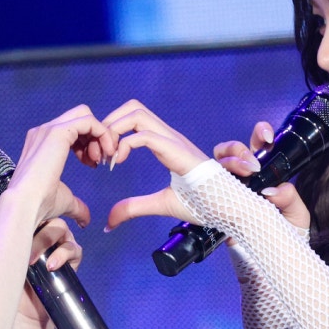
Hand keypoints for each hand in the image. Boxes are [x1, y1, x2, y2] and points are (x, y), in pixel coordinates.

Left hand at [6, 215, 84, 328]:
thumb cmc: (5, 321)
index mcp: (12, 250)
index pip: (21, 218)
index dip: (23, 214)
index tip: (15, 223)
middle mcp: (32, 252)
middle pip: (43, 219)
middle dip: (37, 227)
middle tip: (27, 253)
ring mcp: (50, 261)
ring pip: (60, 230)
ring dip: (50, 238)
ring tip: (37, 262)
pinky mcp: (66, 274)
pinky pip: (74, 250)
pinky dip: (67, 252)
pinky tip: (55, 265)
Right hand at [8, 105, 113, 228]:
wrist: (26, 205)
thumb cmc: (40, 205)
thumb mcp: (63, 200)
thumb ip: (76, 205)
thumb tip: (85, 220)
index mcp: (42, 141)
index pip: (73, 128)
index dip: (89, 142)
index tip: (95, 164)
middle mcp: (44, 131)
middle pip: (80, 116)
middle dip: (95, 134)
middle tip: (101, 158)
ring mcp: (50, 129)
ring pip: (85, 115)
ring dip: (100, 135)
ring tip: (101, 160)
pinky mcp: (58, 131)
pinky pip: (89, 121)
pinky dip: (102, 134)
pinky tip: (103, 155)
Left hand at [102, 98, 208, 229]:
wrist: (228, 208)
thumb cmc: (202, 203)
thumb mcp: (160, 204)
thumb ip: (134, 208)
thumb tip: (109, 221)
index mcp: (165, 143)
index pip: (134, 117)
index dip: (113, 130)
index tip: (103, 157)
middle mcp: (168, 135)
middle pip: (132, 106)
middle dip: (110, 122)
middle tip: (100, 150)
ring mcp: (173, 140)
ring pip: (137, 113)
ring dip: (115, 129)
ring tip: (108, 155)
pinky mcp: (177, 150)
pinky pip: (145, 136)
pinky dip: (125, 145)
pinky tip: (118, 162)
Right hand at [214, 122, 310, 230]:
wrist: (270, 263)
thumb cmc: (285, 238)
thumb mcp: (296, 218)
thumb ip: (290, 200)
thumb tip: (274, 189)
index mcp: (265, 176)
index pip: (259, 148)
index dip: (260, 135)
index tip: (266, 136)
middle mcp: (244, 180)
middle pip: (231, 151)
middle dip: (237, 149)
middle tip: (252, 165)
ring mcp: (228, 191)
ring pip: (217, 163)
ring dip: (227, 163)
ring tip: (241, 176)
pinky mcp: (214, 206)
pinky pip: (207, 188)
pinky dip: (210, 182)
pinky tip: (220, 189)